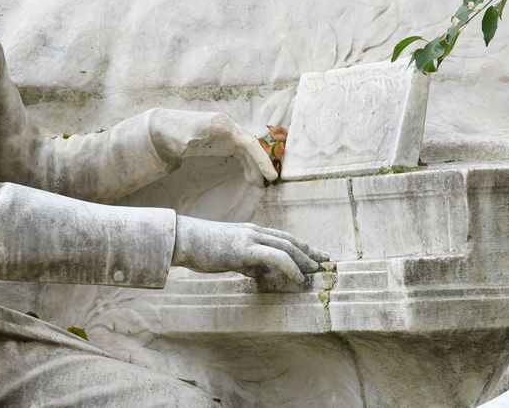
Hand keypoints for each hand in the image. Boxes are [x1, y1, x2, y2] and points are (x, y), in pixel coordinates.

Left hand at [149, 110, 278, 182]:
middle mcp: (228, 127)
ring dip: (255, 166)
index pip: (247, 142)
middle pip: (251, 146)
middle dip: (262, 163)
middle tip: (270, 181)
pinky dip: (247, 164)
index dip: (260, 158)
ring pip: (247, 151)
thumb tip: (195, 143)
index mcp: (222, 125)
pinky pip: (240, 153)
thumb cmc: (173, 133)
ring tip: (259, 184)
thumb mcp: (182, 138)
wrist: (163, 129)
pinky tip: (249, 177)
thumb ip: (191, 141)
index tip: (269, 175)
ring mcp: (226, 134)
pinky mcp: (222, 142)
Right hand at [172, 215, 328, 283]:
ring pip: (287, 247)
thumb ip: (245, 261)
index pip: (282, 237)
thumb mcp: (227, 254)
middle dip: (310, 252)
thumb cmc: (200, 248)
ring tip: (317, 272)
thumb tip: (257, 271)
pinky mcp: (245, 249)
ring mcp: (250, 238)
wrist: (183, 239)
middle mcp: (254, 231)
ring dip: (305, 260)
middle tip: (326, 262)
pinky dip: (291, 267)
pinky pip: (276, 257)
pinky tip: (299, 278)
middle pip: (290, 240)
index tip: (314, 256)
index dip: (301, 246)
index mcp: (250, 231)